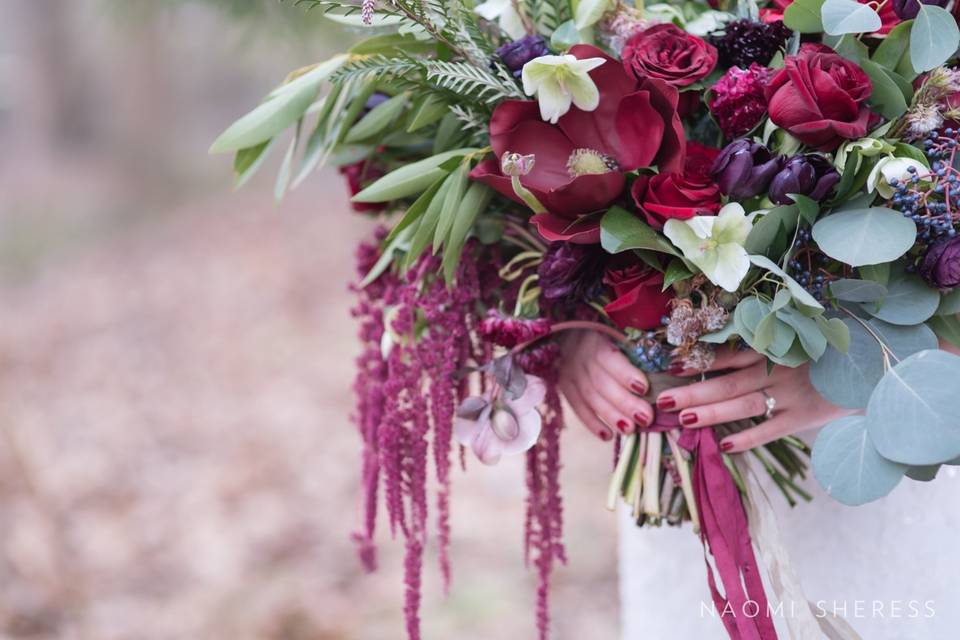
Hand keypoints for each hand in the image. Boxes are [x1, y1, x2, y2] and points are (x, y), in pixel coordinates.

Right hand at [558, 331, 653, 441]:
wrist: (565, 334)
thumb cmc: (601, 334)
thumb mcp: (612, 332)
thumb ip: (630, 348)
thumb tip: (661, 370)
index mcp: (595, 339)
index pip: (609, 358)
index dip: (626, 374)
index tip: (644, 388)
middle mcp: (579, 356)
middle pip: (602, 383)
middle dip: (625, 402)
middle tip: (646, 417)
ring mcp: (568, 372)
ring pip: (590, 398)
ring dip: (610, 415)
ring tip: (630, 429)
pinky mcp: (563, 386)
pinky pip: (577, 407)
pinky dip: (591, 423)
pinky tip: (607, 436)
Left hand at [657, 347, 853, 452]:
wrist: (872, 368)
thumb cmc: (827, 353)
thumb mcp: (797, 340)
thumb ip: (766, 344)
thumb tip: (723, 351)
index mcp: (774, 349)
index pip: (729, 356)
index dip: (700, 361)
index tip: (672, 365)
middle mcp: (778, 371)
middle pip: (727, 383)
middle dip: (693, 392)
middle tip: (663, 399)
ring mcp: (790, 395)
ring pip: (744, 405)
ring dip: (712, 413)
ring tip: (684, 420)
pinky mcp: (804, 418)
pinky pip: (771, 430)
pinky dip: (749, 438)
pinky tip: (725, 446)